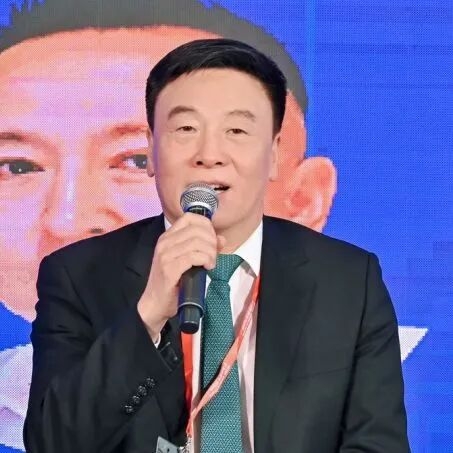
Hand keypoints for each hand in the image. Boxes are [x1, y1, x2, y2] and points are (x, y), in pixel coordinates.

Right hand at [137, 213, 224, 340]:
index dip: (206, 225)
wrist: (155, 304)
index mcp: (168, 237)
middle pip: (197, 230)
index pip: (190, 218)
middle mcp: (165, 242)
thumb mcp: (188, 261)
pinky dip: (205, 260)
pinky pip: (193, 256)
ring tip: (211, 263)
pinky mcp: (169, 268)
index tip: (212, 240)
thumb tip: (222, 239)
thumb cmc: (173, 283)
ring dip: (210, 253)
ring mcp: (165, 255)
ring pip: (197, 243)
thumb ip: (205, 248)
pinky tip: (207, 267)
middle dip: (211, 242)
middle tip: (213, 255)